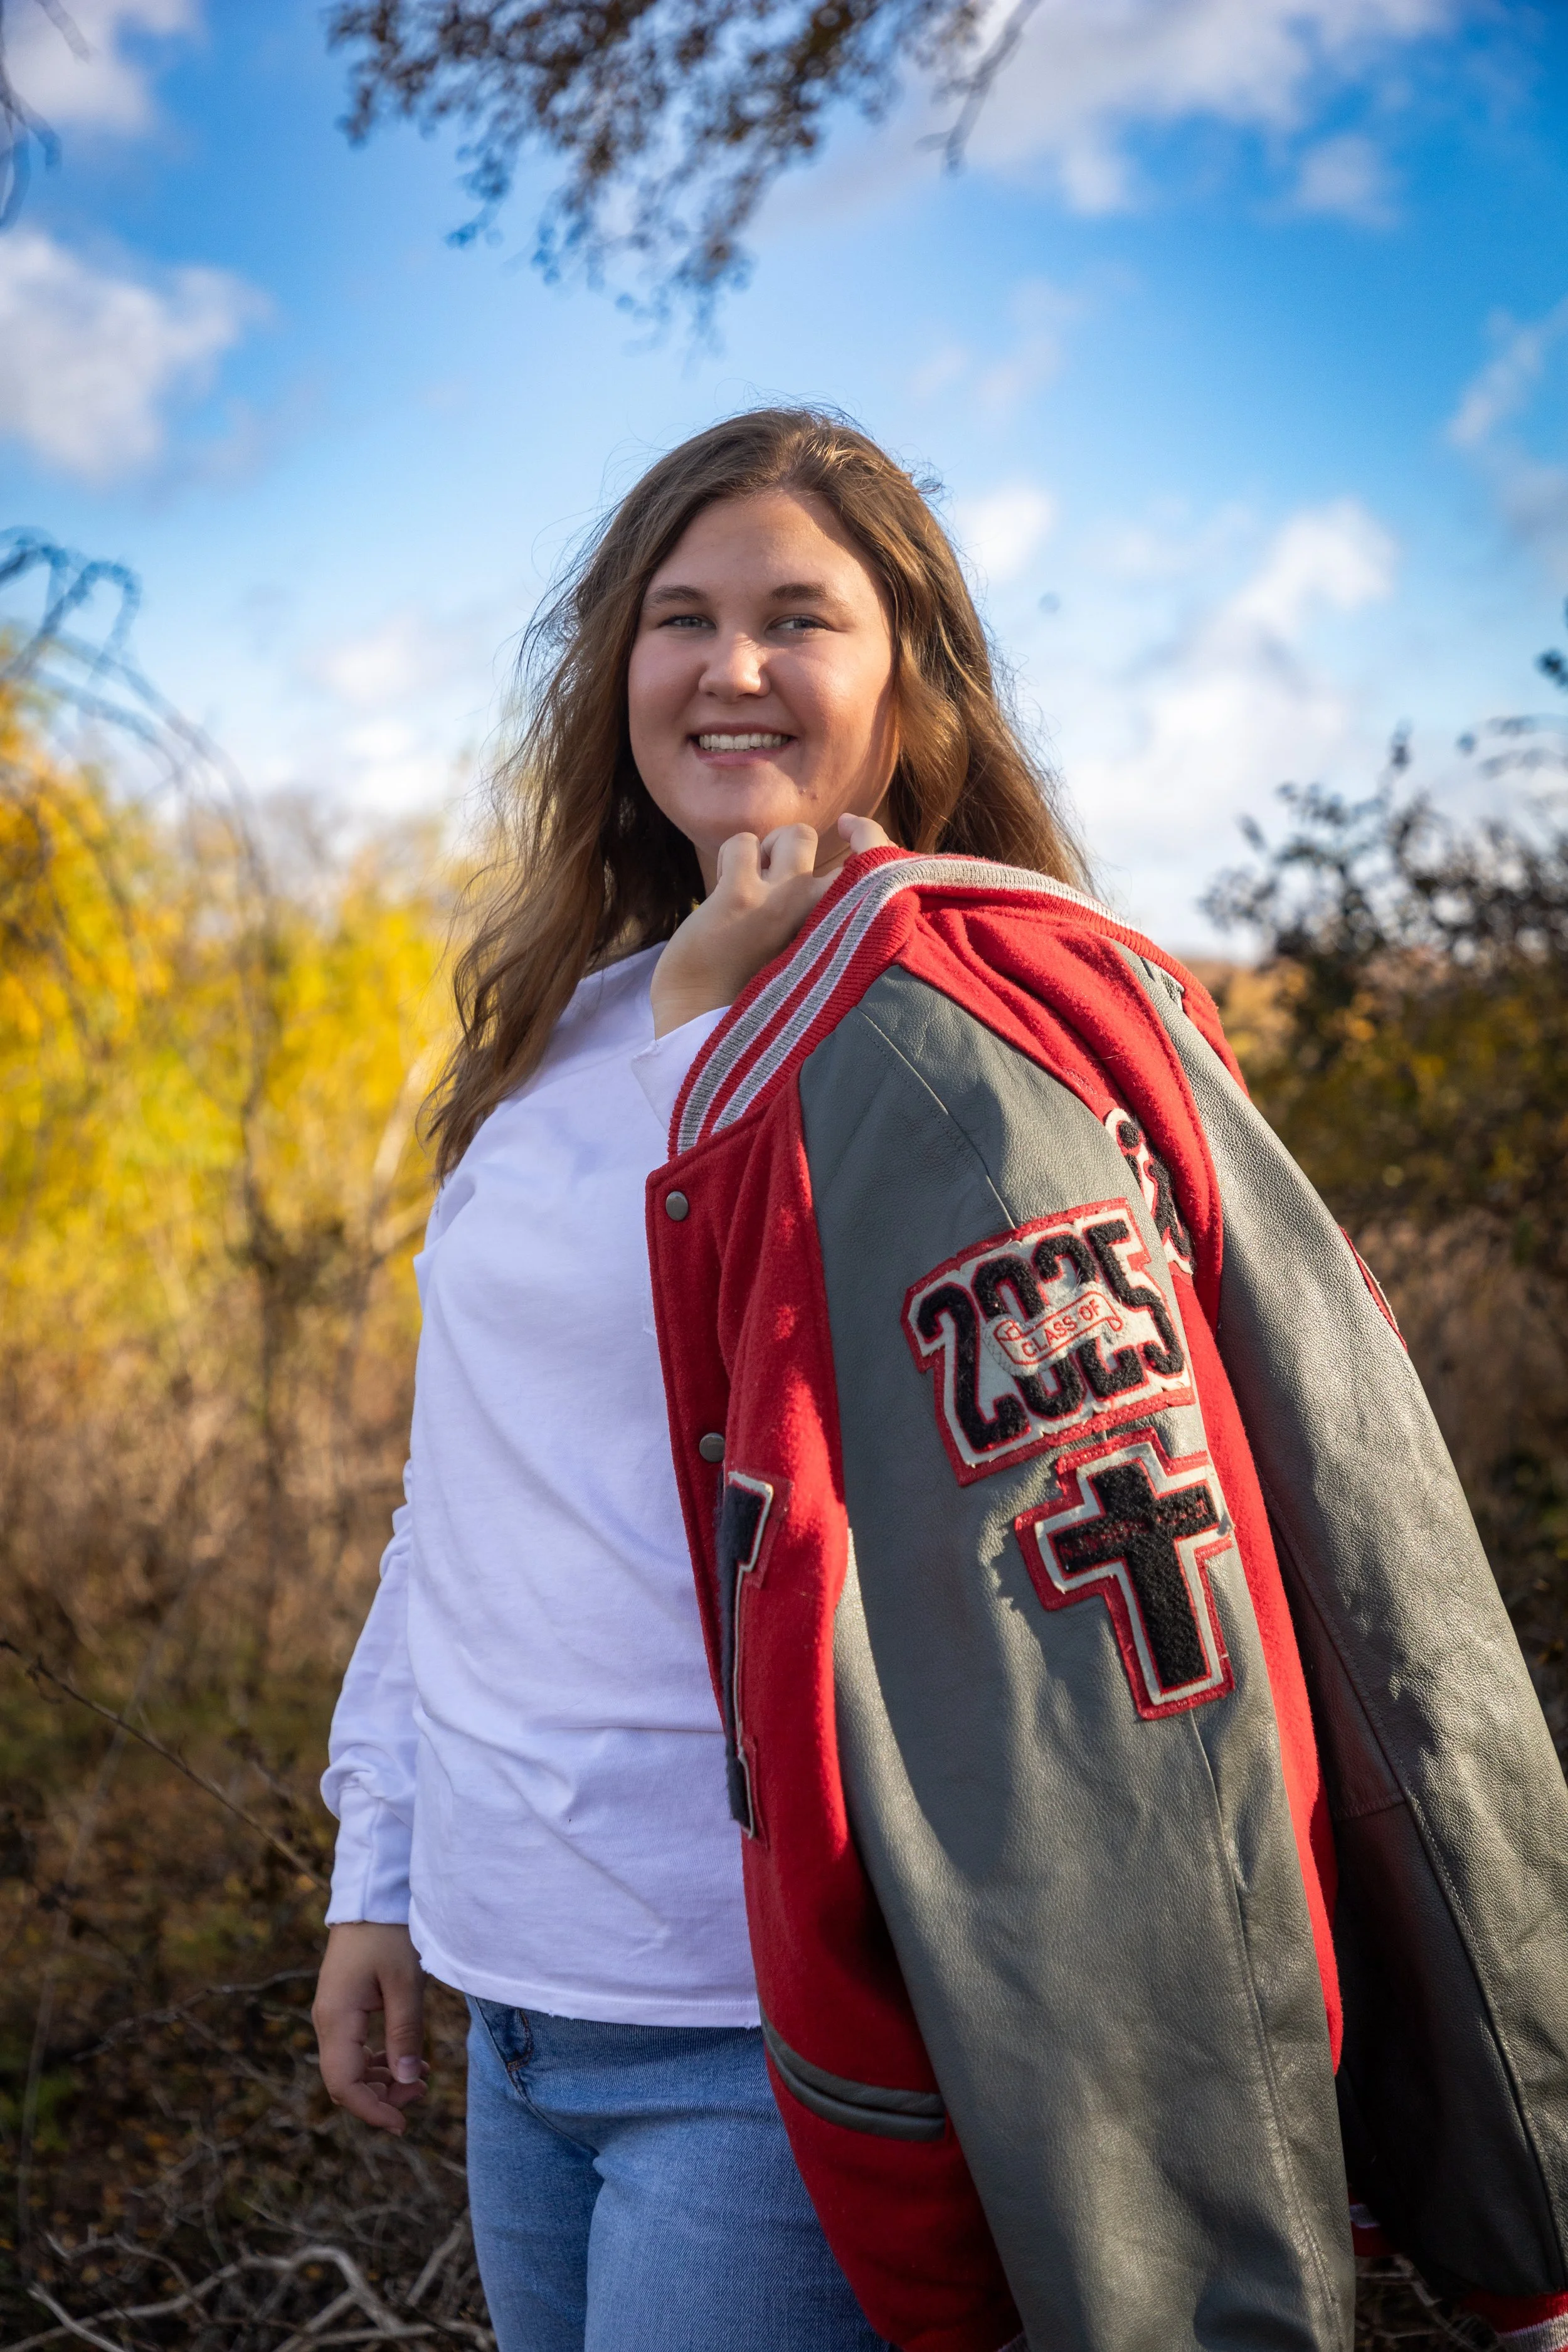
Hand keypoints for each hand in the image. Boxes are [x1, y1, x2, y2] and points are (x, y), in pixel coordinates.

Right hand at [312, 1921, 427, 2133]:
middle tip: (423, 2093)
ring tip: (422, 2079)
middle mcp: (327, 2022)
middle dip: (381, 2097)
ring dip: (381, 2081)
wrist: (372, 1897)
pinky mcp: (343, 2008)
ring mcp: (333, 2015)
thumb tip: (407, 2081)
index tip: (403, 2124)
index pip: (344, 2084)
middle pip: (345, 2080)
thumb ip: (405, 2033)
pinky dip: (379, 2061)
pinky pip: (355, 2049)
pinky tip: (408, 2060)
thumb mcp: (406, 1983)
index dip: (372, 2110)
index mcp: (337, 2018)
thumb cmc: (390, 1934)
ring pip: (349, 2068)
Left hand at [651, 812, 888, 1038]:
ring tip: (749, 883)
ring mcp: (785, 902)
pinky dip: (731, 855)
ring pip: (797, 835)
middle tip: (777, 866)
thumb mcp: (808, 959)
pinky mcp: (740, 896)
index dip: (872, 836)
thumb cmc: (754, 994)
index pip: (882, 867)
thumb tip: (815, 869)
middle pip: (849, 843)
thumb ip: (824, 921)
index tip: (849, 826)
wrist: (701, 1022)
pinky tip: (722, 889)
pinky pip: (742, 842)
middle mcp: (827, 914)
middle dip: (811, 849)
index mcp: (848, 933)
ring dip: (769, 848)